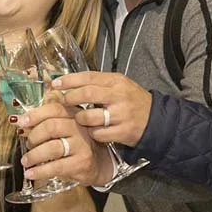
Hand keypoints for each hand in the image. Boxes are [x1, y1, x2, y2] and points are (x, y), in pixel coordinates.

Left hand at [15, 94, 112, 186]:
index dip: (35, 114)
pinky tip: (31, 173)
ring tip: (26, 161)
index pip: (54, 108)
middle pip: (52, 126)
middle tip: (27, 144)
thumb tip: (19, 119)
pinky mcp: (81, 163)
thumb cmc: (76, 143)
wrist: (99, 163)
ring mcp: (82, 146)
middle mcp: (80, 128)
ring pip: (53, 147)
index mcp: (74, 114)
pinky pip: (56, 166)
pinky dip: (40, 171)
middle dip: (34, 136)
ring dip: (34, 155)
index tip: (20, 121)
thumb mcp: (65, 127)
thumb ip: (45, 120)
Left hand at [31, 71, 151, 147]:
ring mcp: (121, 115)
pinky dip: (92, 133)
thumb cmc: (132, 102)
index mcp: (116, 82)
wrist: (156, 120)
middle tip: (64, 102)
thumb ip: (98, 84)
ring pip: (90, 117)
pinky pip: (98, 133)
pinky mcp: (122, 132)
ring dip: (80, 119)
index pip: (88, 77)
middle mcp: (119, 96)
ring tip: (80, 120)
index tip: (55, 84)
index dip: (69, 80)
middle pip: (87, 94)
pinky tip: (93, 131)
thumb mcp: (119, 86)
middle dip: (71, 98)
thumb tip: (68, 83)